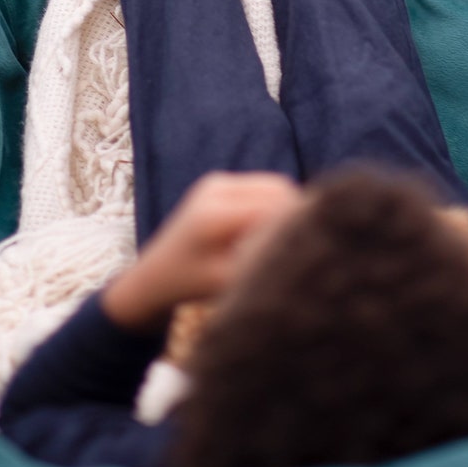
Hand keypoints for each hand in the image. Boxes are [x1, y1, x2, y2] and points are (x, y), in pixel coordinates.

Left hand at [103, 172, 302, 331]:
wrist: (154, 274)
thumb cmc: (190, 285)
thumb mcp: (230, 281)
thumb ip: (264, 260)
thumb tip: (308, 246)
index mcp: (216, 215)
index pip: (277, 206)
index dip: (301, 223)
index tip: (313, 247)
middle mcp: (216, 188)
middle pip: (279, 189)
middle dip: (295, 215)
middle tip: (302, 244)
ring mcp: (217, 181)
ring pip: (274, 185)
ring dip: (285, 208)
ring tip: (283, 238)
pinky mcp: (219, 182)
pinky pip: (262, 186)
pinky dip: (272, 205)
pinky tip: (266, 229)